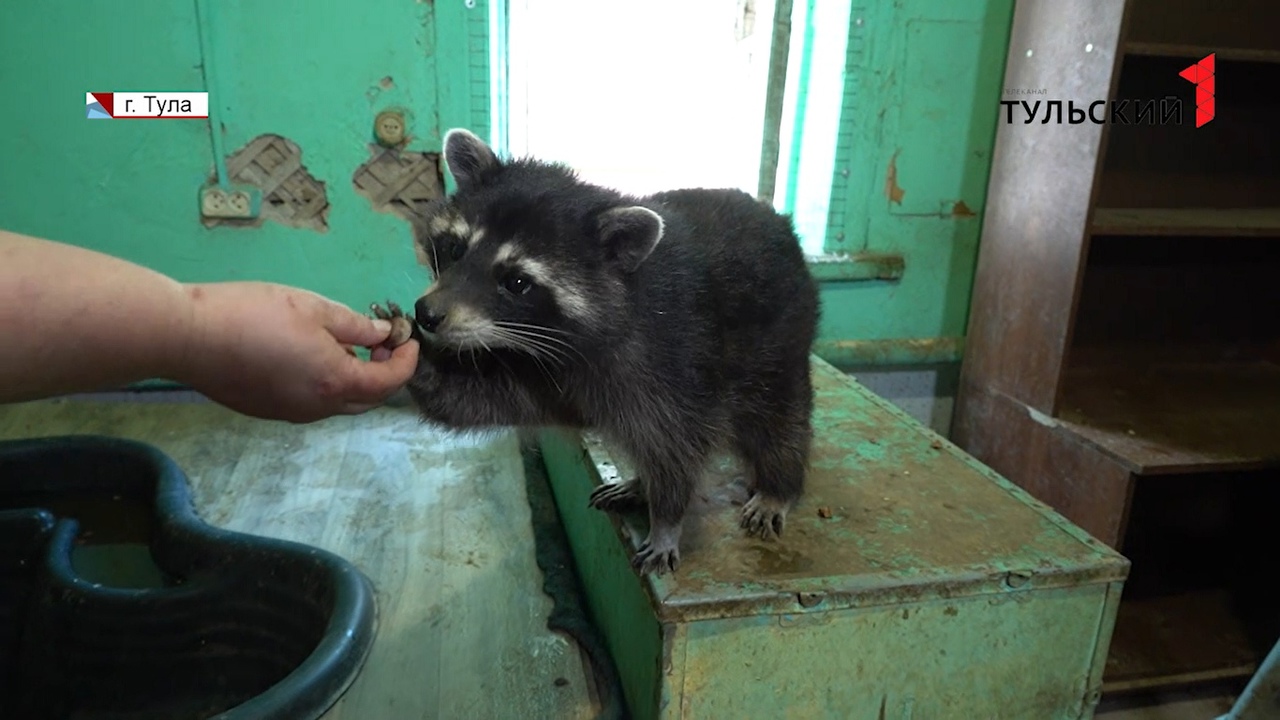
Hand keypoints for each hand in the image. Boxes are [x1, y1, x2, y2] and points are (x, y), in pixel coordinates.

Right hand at [174, 281, 419, 422]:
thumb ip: (354, 325)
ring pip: (338, 403)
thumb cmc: (253, 313)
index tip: (409, 340)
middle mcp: (317, 407)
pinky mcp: (268, 411)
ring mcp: (290, 413)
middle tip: (381, 342)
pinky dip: (326, 384)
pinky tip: (313, 355)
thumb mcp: (313, 308)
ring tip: (347, 344)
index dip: (406, 361)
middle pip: (367, 399)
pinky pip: (311, 403)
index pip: (389, 382)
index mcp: (335, 382)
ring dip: (354, 378)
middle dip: (383, 372)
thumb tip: (382, 334)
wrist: (189, 337)